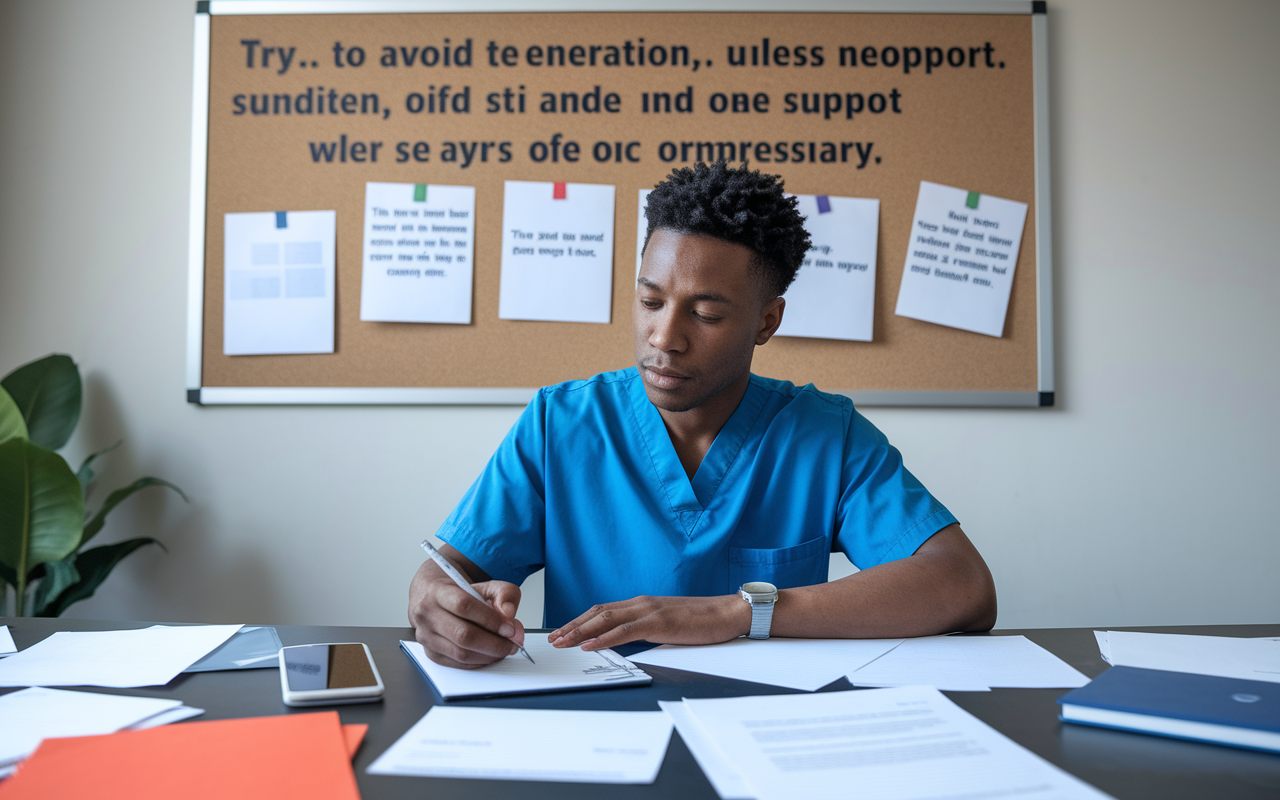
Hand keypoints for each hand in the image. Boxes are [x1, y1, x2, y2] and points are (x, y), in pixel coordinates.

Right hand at [408, 559, 525, 668]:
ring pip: (461, 653)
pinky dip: (480, 662)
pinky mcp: (432, 654)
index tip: (510, 628)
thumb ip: (504, 593)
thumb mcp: (486, 585)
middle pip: (463, 635)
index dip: (490, 619)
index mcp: (438, 592)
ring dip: (489, 655)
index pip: (464, 606)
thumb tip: (508, 613)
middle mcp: (427, 615)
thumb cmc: (459, 593)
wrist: (432, 599)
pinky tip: (490, 654)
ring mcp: (427, 637)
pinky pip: (459, 664)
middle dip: (494, 643)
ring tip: (505, 648)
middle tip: (512, 642)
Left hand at [548, 594, 748, 650]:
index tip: (562, 632)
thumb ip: (645, 630)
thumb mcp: (667, 625)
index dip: (579, 621)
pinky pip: (625, 630)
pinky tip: (590, 644)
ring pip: (606, 619)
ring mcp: (649, 610)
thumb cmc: (701, 621)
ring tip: (562, 642)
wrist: (728, 612)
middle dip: (572, 626)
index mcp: (642, 604)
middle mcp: (641, 603)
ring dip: (580, 631)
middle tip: (553, 639)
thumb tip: (625, 643)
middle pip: (597, 612)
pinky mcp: (659, 622)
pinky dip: (604, 637)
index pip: (602, 610)